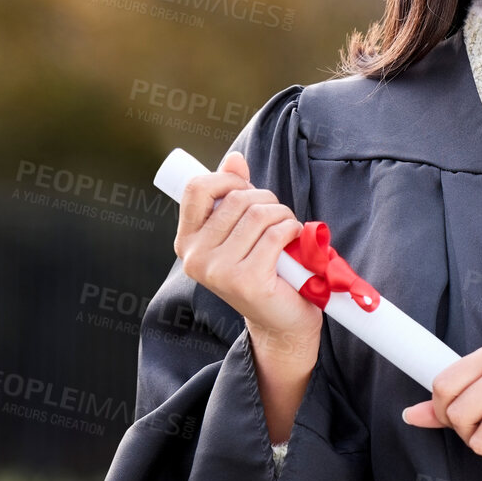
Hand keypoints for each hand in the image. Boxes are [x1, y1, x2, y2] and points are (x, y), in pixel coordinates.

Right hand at [174, 149, 322, 373]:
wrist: (281, 321)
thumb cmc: (264, 270)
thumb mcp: (243, 229)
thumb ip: (234, 194)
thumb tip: (234, 159)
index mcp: (186, 241)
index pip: (196, 188)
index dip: (227, 180)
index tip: (247, 191)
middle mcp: (195, 257)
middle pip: (236, 199)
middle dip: (266, 199)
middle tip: (278, 217)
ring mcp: (217, 271)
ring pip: (258, 214)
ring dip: (283, 216)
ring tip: (287, 231)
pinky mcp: (245, 280)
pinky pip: (274, 234)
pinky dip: (292, 230)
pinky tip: (294, 242)